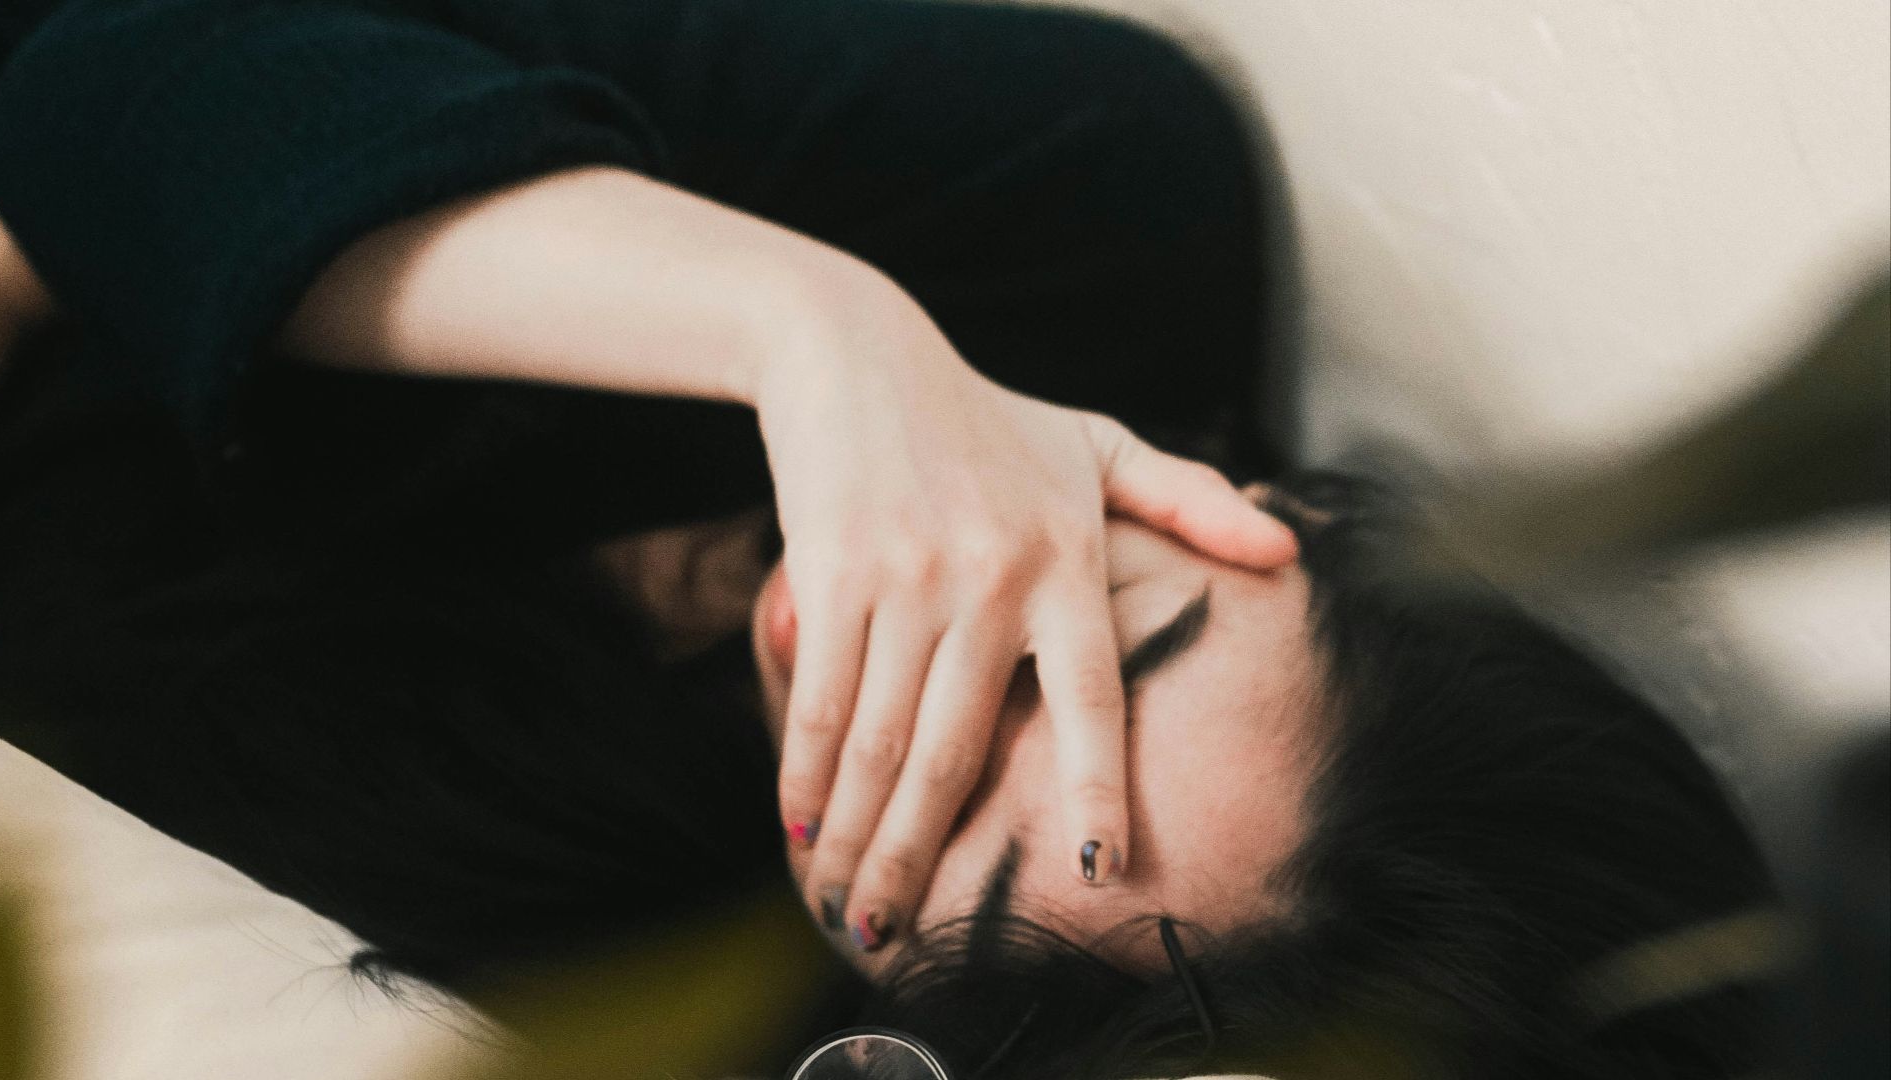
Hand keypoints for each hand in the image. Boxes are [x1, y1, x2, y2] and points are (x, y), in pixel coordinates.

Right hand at [754, 278, 1297, 952]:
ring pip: (884, 736)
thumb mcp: (1095, 443)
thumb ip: (1187, 500)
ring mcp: (909, 574)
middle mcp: (993, 575)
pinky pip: (823, 693)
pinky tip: (798, 823)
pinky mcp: (833, 566)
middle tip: (893, 934)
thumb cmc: (984, 416)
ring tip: (844, 904)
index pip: (1092, 697)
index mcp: (1066, 559)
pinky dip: (806, 768)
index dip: (1091, 788)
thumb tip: (1286, 556)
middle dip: (919, 856)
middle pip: (959, 748)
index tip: (1095, 867)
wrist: (856, 351)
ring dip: (858, 835)